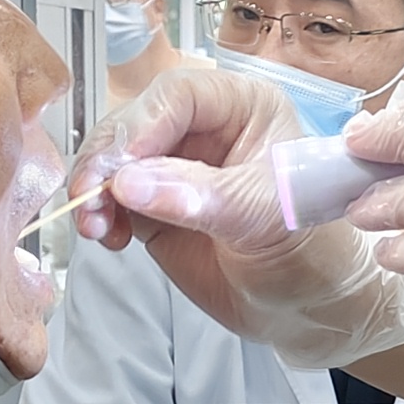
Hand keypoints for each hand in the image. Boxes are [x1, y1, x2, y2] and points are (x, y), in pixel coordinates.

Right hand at [81, 61, 403, 367]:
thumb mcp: (267, 216)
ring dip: (94, 190)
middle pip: (135, 124)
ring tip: (96, 227)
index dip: (141, 125)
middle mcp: (204, 127)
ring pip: (113, 159)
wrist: (310, 308)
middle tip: (90, 199)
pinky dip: (98, 213)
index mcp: (244, 106)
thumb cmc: (313, 251)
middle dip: (107, 160)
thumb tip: (132, 183)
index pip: (179, 95)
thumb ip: (201, 197)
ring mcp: (173, 166)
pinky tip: (107, 236)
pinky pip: (110, 197)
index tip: (118, 166)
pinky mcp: (153, 204)